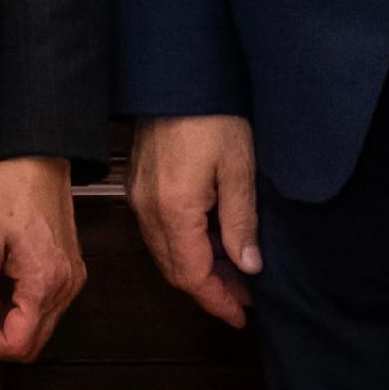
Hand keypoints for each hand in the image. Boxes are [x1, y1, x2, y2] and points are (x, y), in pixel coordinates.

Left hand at [0, 155, 85, 362]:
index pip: (19, 345)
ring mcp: (71, 278)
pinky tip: (1, 286)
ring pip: (40, 326)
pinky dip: (23, 307)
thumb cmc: (9, 189)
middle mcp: (66, 286)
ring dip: (10, 324)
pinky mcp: (69, 268)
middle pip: (33, 343)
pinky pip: (48, 306)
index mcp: (45, 282)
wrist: (35, 155)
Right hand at [126, 114, 261, 328]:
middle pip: (175, 269)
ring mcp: (139, 196)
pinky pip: (159, 229)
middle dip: (210, 288)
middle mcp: (147, 210)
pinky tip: (211, 239)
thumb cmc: (212, 115)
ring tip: (234, 269)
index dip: (217, 300)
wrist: (180, 74)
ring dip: (198, 266)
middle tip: (244, 295)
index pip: (192, 275)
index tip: (240, 314)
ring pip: (166, 251)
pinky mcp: (140, 184)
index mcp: (173, 210)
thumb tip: (249, 267)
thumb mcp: (239, 169)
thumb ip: (241, 223)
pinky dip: (185, 244)